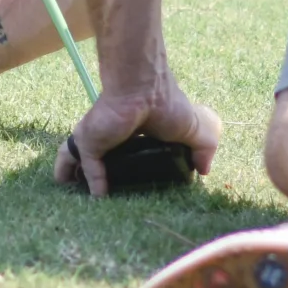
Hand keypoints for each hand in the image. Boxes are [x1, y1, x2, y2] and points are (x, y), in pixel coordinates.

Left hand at [54, 77, 219, 196]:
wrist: (141, 89)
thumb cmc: (166, 103)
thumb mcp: (193, 129)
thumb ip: (203, 148)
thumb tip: (204, 171)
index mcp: (138, 130)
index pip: (132, 150)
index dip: (134, 165)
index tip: (141, 183)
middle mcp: (115, 134)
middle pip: (105, 158)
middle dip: (104, 175)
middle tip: (113, 197)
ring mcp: (100, 139)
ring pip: (85, 163)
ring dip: (82, 179)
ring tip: (87, 198)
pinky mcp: (89, 144)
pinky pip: (85, 167)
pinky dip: (91, 183)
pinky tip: (98, 198)